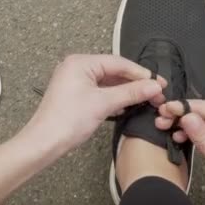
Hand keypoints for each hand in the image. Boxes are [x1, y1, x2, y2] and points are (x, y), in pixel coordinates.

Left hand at [24, 54, 165, 152]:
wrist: (44, 142)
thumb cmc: (66, 121)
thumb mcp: (104, 104)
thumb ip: (131, 93)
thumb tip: (154, 86)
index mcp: (80, 62)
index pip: (118, 62)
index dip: (141, 74)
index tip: (159, 83)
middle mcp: (76, 67)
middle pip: (114, 71)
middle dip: (135, 83)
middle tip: (156, 93)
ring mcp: (75, 80)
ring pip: (108, 82)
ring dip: (126, 91)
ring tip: (146, 99)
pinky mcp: (75, 94)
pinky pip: (100, 91)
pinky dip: (114, 97)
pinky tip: (127, 104)